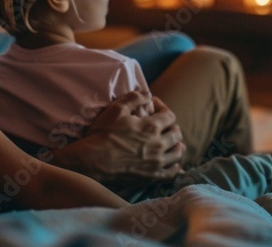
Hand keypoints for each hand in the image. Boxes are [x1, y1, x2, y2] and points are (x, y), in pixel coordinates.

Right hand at [55, 91, 184, 180]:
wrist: (94, 161)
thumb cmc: (103, 133)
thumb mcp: (116, 109)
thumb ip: (135, 98)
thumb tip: (148, 94)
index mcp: (151, 127)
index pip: (170, 116)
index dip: (164, 110)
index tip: (156, 109)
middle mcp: (158, 144)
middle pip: (176, 134)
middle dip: (173, 128)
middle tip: (165, 127)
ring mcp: (156, 162)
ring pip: (178, 153)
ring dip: (177, 145)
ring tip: (171, 143)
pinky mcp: (152, 176)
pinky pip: (172, 172)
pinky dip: (175, 166)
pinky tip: (170, 162)